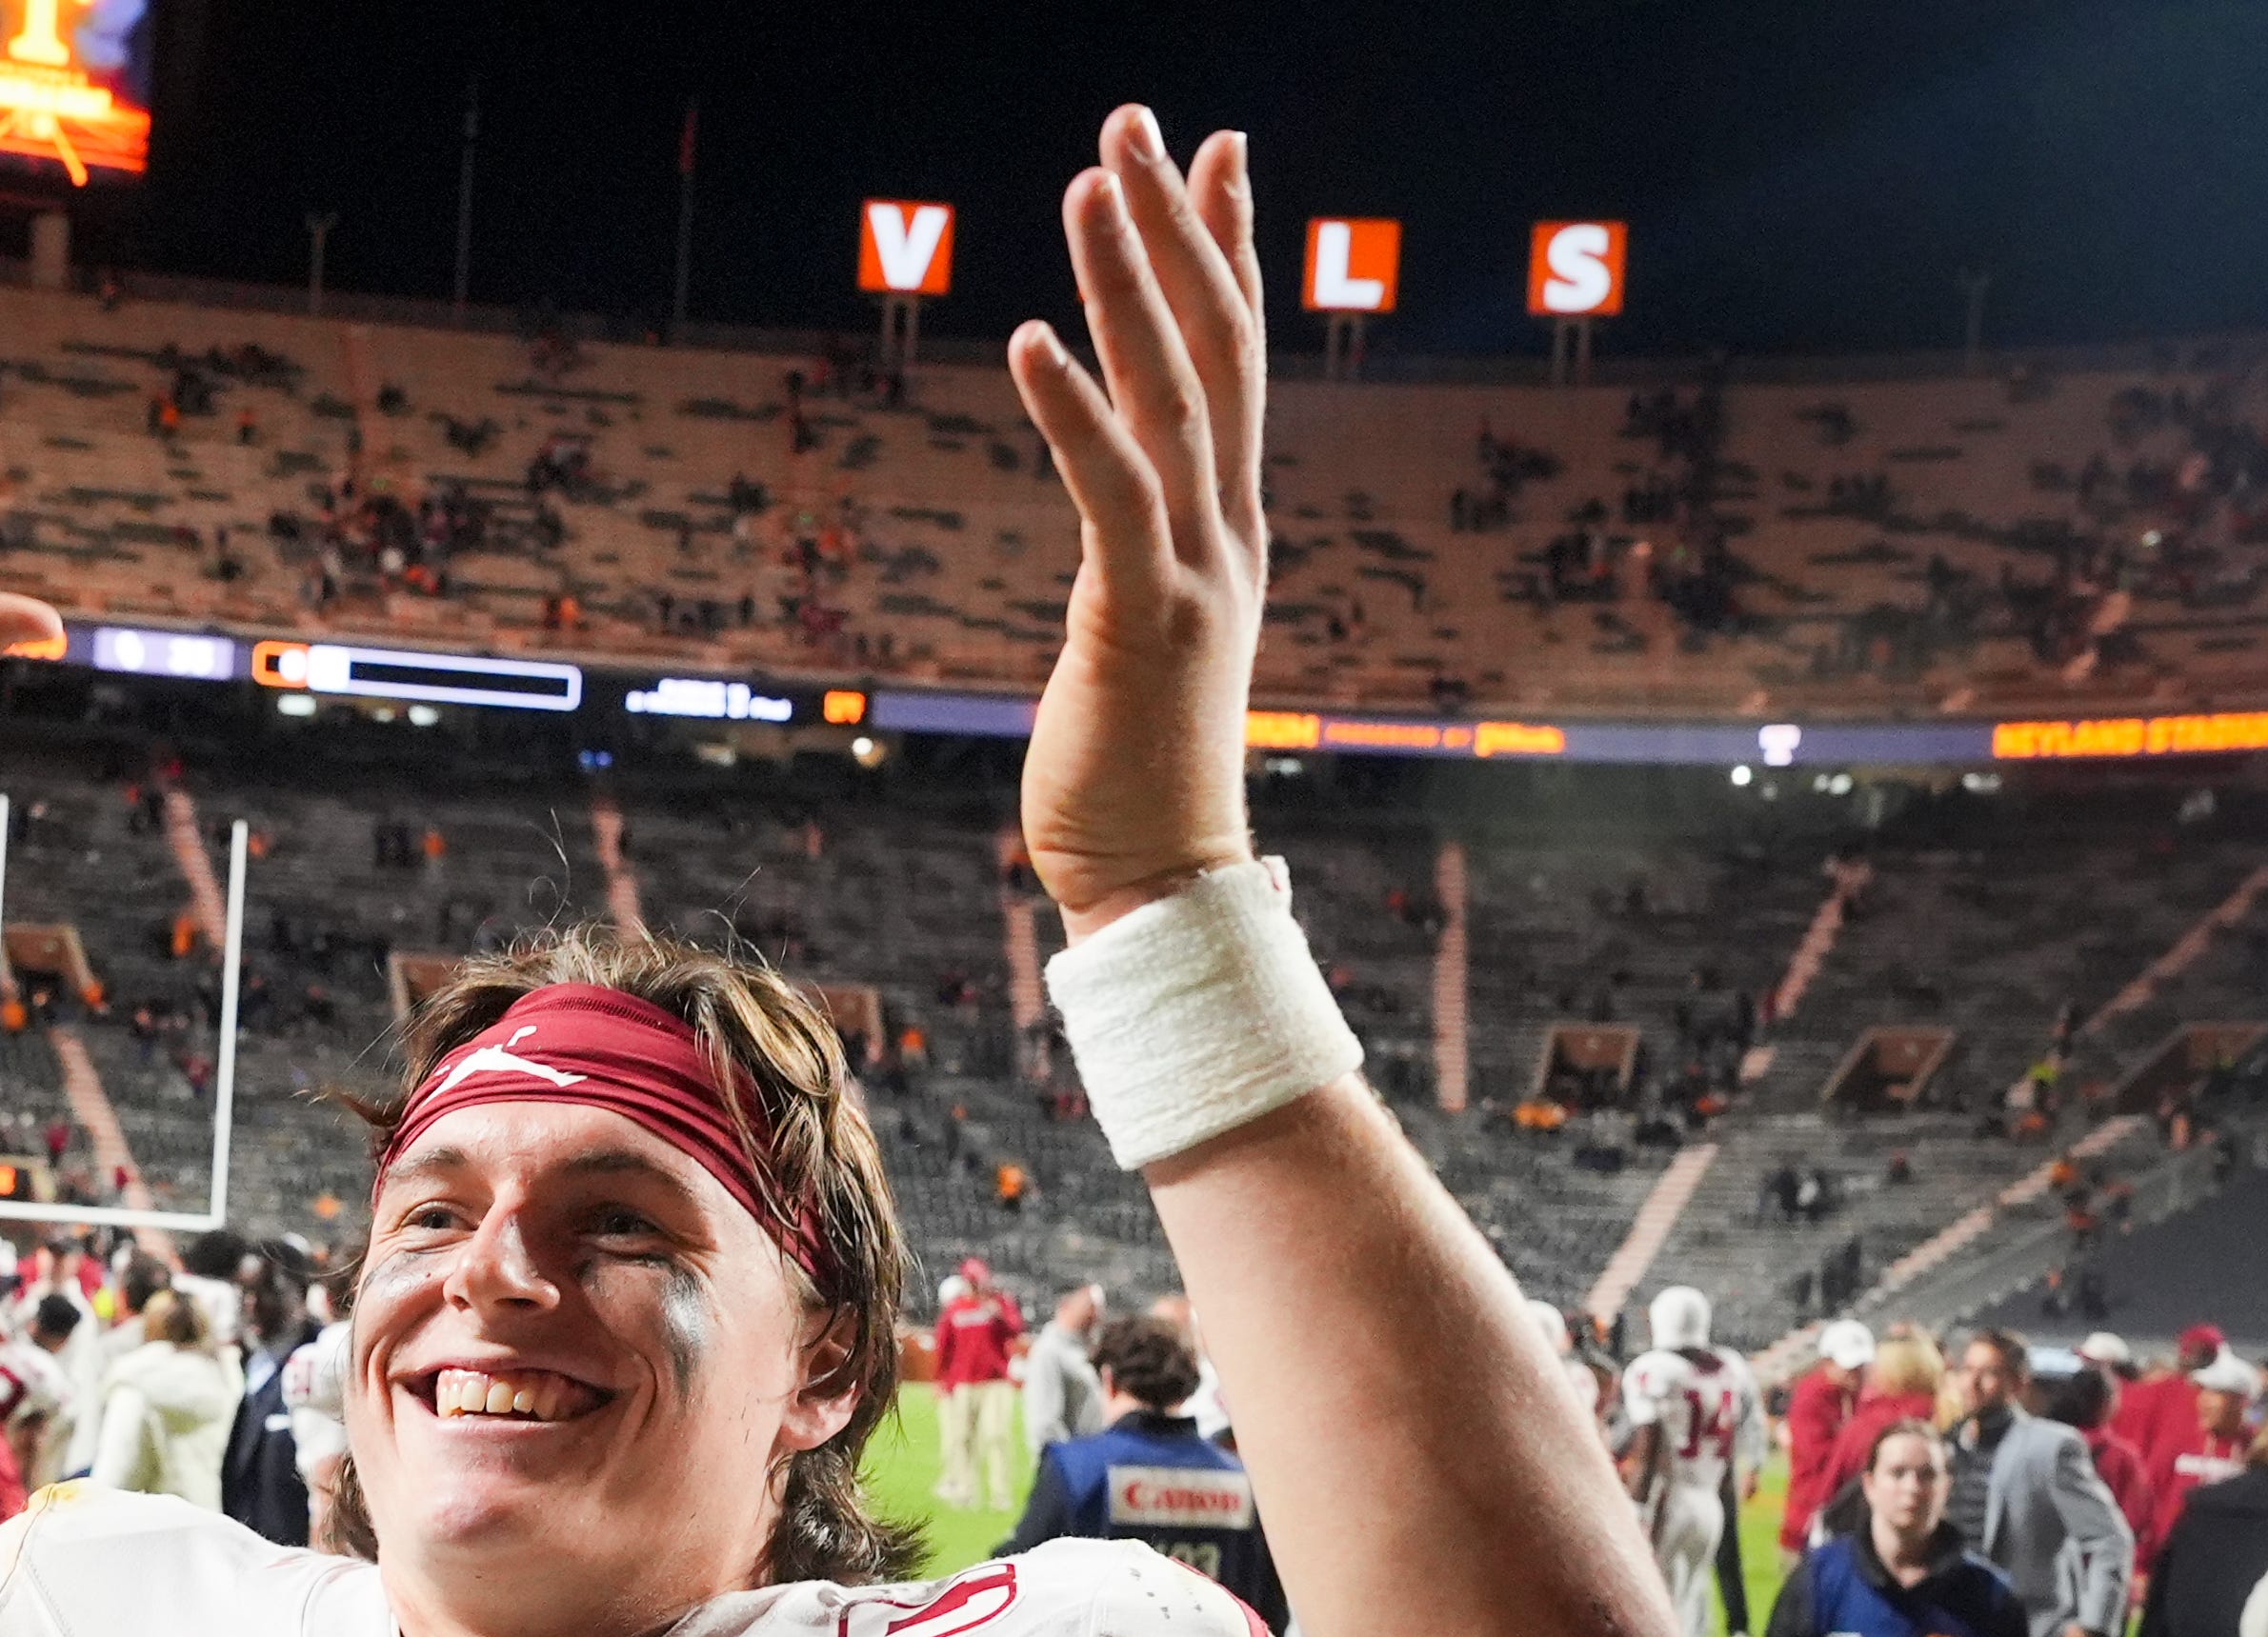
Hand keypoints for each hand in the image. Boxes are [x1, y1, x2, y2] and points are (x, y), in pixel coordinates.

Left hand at [1006, 106, 1265, 925]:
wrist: (1165, 886)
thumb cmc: (1137, 773)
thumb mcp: (1143, 634)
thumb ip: (1140, 557)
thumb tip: (1119, 517)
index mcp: (1228, 527)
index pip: (1234, 358)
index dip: (1225, 247)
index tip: (1212, 149)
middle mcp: (1228, 530)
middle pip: (1214, 343)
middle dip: (1176, 223)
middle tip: (1140, 120)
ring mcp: (1195, 571)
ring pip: (1169, 393)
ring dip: (1127, 279)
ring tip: (1093, 176)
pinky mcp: (1139, 618)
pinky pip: (1110, 491)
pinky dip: (1071, 409)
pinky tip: (1032, 334)